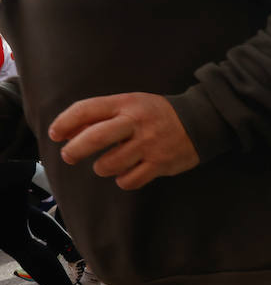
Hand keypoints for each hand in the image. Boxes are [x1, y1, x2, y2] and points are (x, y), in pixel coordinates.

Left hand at [49, 93, 198, 190]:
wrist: (201, 120)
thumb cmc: (157, 114)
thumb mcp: (131, 103)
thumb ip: (100, 115)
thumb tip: (65, 131)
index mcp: (126, 104)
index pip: (86, 109)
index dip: (64, 123)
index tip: (55, 134)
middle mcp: (136, 123)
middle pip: (94, 138)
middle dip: (74, 150)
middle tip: (69, 156)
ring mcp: (149, 144)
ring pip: (109, 164)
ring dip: (102, 167)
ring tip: (108, 163)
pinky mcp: (161, 163)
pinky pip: (129, 180)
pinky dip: (123, 179)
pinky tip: (127, 172)